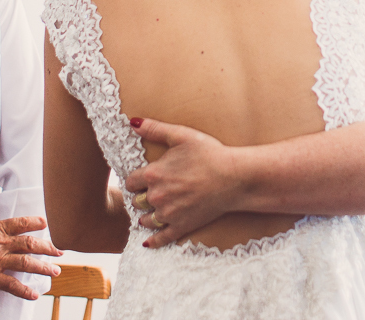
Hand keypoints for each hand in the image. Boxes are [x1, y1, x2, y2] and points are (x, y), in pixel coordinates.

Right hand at [0, 216, 62, 299]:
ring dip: (43, 267)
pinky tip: (34, 294)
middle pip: (30, 244)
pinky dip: (24, 290)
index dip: (35, 223)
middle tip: (60, 252)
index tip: (46, 224)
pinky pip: (11, 285)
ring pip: (26, 263)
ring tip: (55, 271)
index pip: (21, 223)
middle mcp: (0, 244)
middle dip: (48, 248)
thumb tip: (2, 234)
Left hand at [124, 119, 240, 248]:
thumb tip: (132, 122)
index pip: (131, 182)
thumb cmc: (209, 153)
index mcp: (153, 174)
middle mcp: (156, 196)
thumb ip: (155, 129)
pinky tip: (149, 242)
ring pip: (146, 220)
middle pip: (137, 201)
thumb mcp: (181, 136)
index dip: (135, 180)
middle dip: (142, 197)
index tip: (141, 179)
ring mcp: (168, 214)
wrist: (233, 177)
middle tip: (148, 194)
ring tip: (150, 212)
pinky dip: (153, 241)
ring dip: (146, 216)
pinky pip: (161, 238)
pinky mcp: (181, 227)